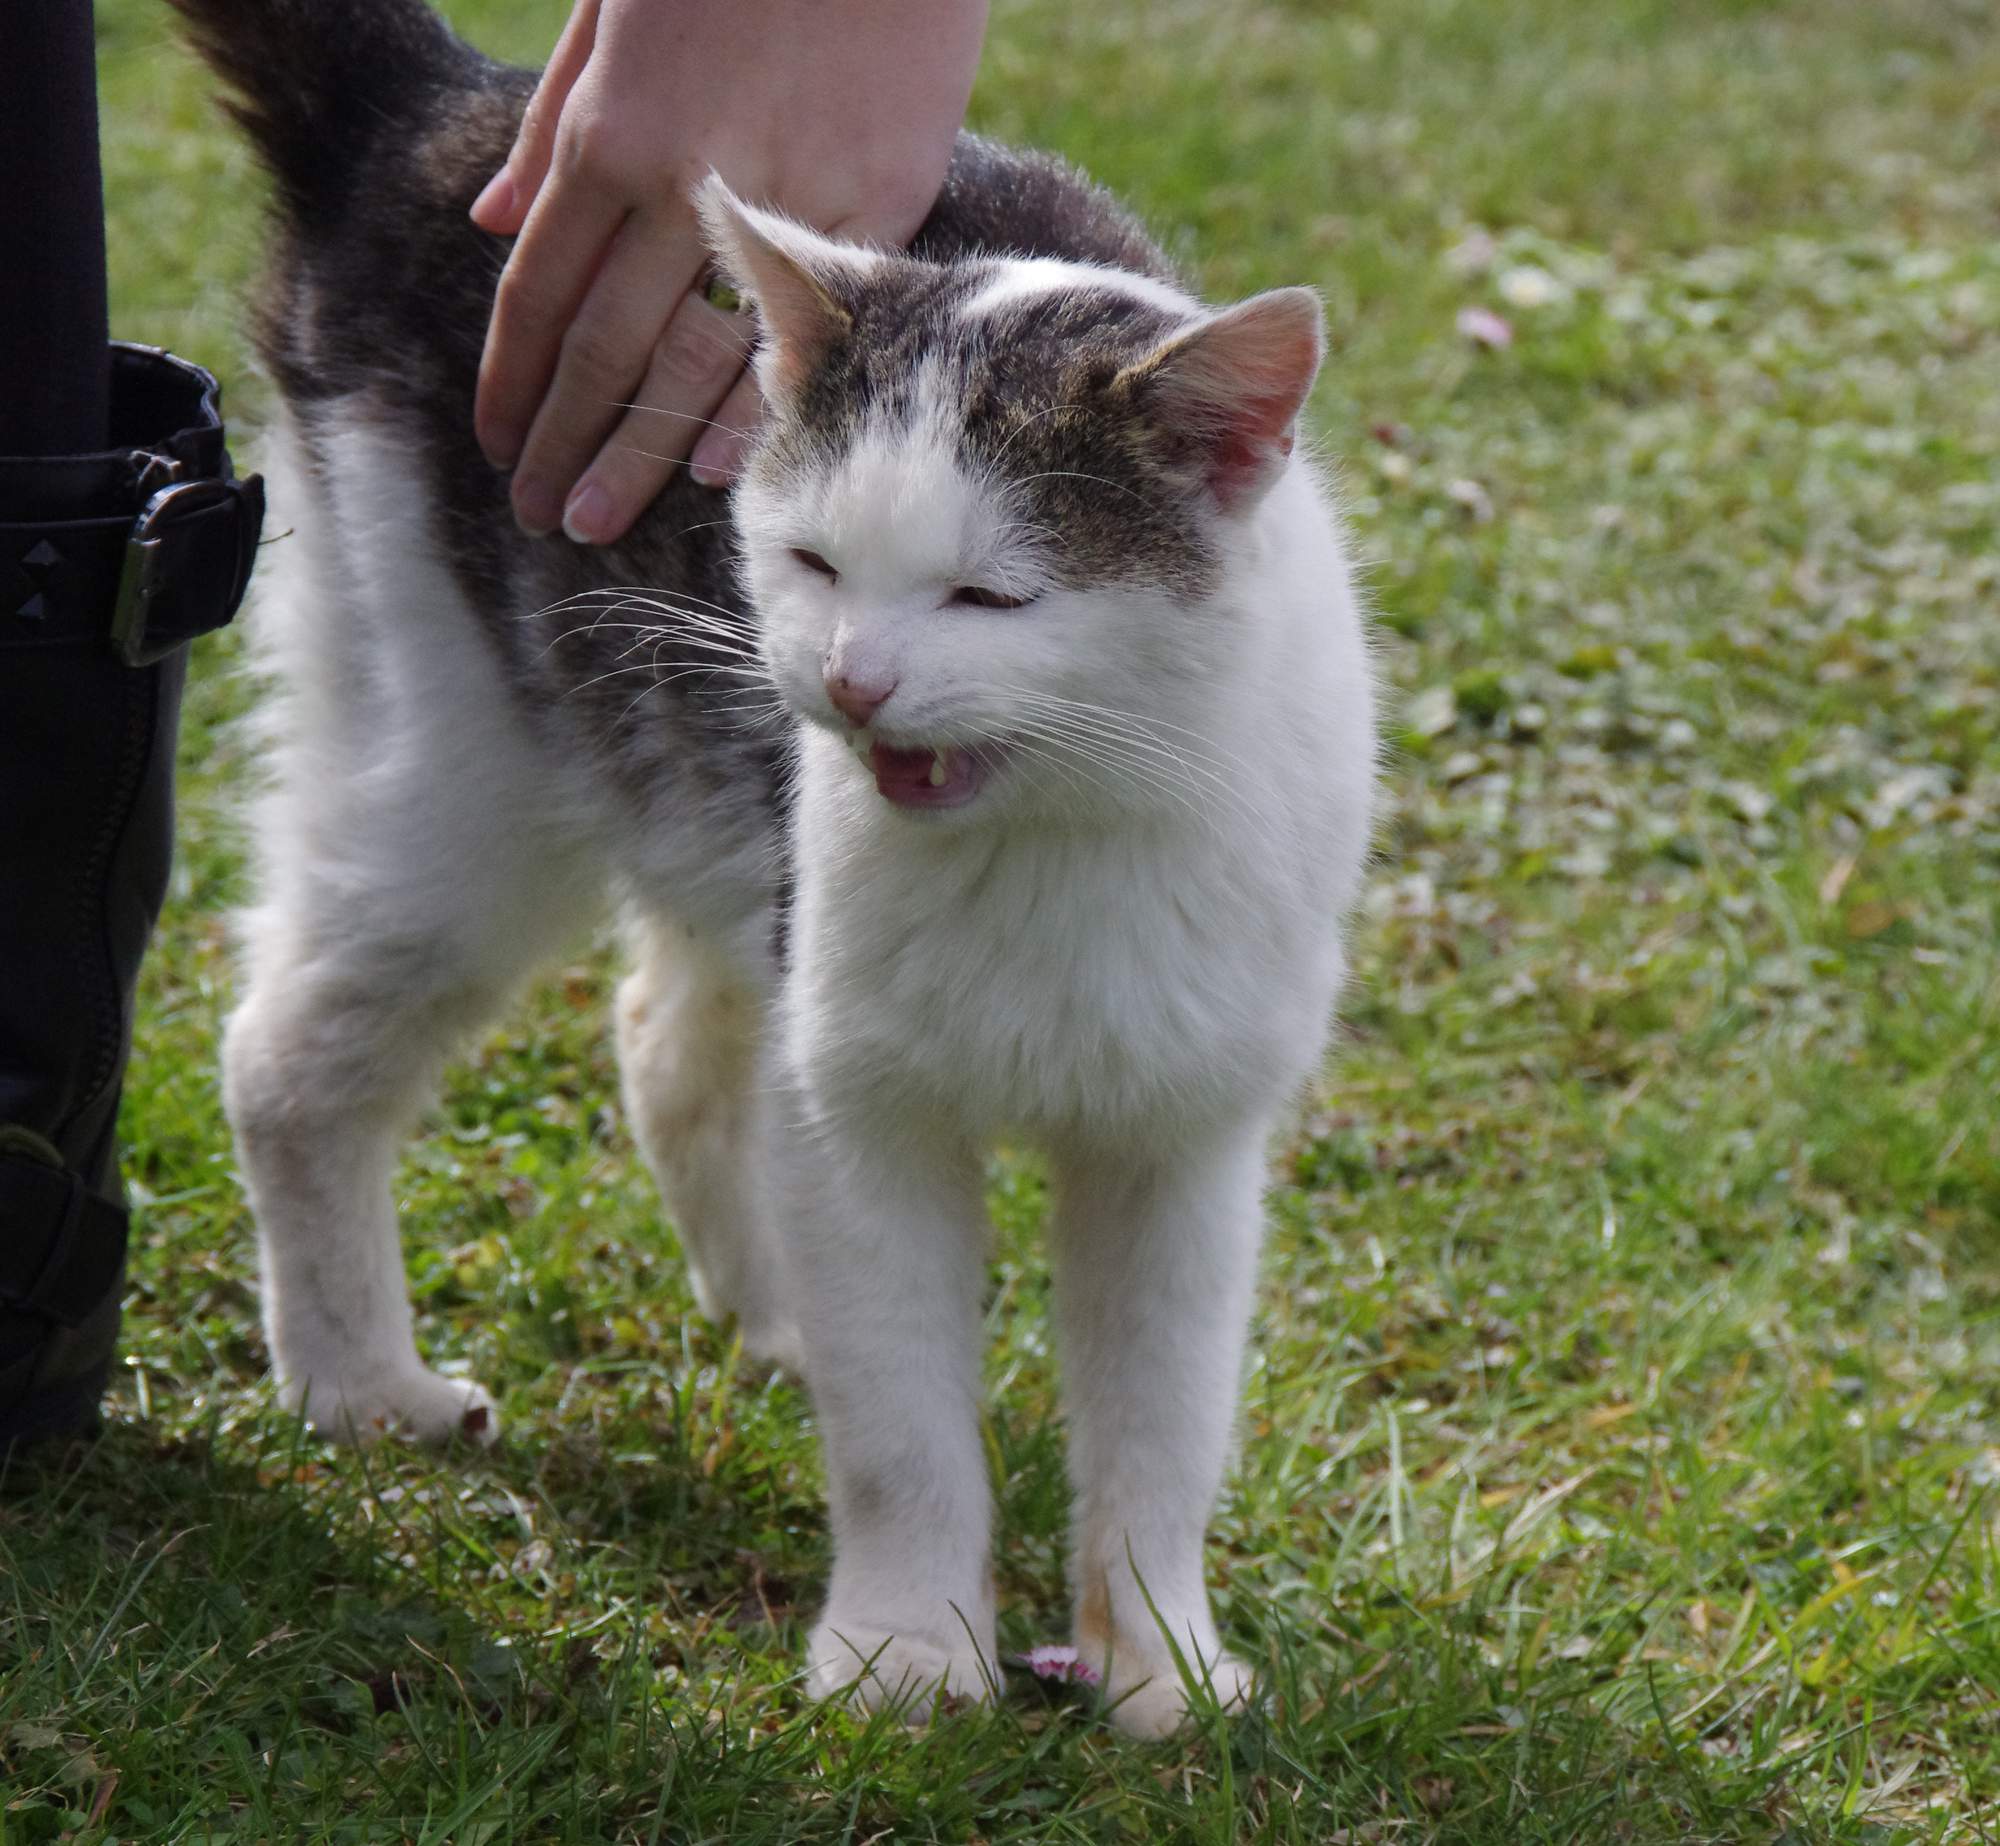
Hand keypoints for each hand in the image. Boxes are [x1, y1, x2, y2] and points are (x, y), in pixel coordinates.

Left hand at [471, 0, 987, 542]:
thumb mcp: (608, 2)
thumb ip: (550, 119)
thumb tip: (493, 220)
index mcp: (610, 128)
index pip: (539, 291)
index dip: (511, 378)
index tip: (495, 443)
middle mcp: (682, 181)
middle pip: (603, 347)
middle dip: (562, 440)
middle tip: (536, 515)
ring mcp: (785, 197)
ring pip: (694, 361)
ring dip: (639, 453)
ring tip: (598, 520)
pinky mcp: (876, 201)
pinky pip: (804, 327)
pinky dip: (754, 408)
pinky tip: (714, 476)